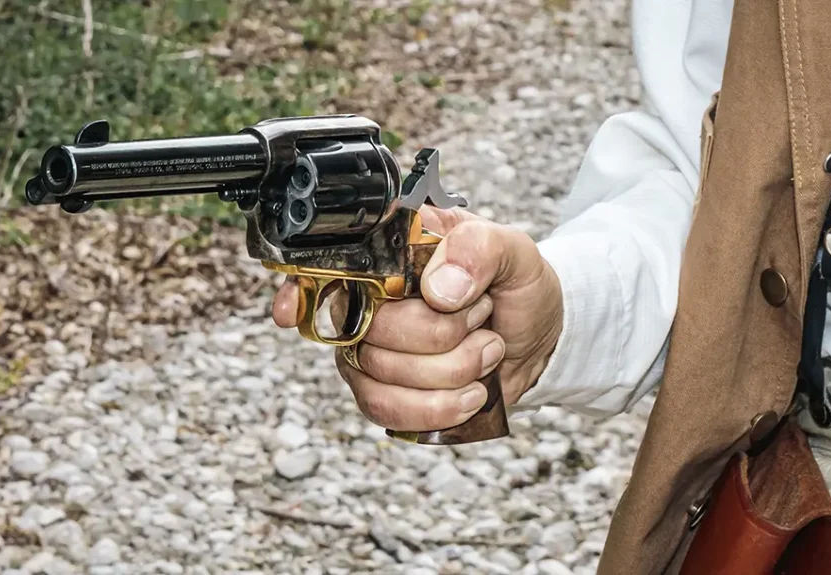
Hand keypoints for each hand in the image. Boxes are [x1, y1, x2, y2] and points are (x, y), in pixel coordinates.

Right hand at [272, 205, 563, 431]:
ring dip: (449, 372)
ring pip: (378, 376)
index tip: (290, 312)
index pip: (324, 265)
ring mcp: (372, 349)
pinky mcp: (387, 392)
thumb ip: (479, 251)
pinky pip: (386, 411)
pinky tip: (471, 394)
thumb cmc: (515, 284)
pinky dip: (436, 409)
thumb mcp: (512, 250)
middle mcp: (368, 300)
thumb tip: (438, 290)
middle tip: (480, 316)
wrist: (541, 336)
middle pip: (367, 330)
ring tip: (487, 350)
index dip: (299, 290)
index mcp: (389, 252)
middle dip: (440, 335)